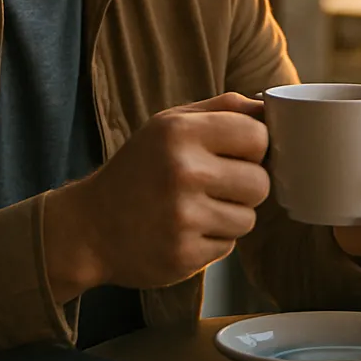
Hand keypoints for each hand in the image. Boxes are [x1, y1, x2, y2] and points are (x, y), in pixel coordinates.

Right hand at [42, 92, 269, 299]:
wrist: (89, 228)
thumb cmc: (139, 169)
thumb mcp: (169, 124)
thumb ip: (222, 109)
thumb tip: (270, 105)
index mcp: (180, 132)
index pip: (258, 137)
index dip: (254, 148)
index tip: (237, 153)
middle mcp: (182, 172)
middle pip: (260, 183)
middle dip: (245, 186)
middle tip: (215, 185)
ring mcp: (183, 218)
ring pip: (249, 218)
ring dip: (231, 216)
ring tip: (196, 209)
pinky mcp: (184, 256)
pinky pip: (229, 246)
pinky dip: (213, 240)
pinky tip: (185, 231)